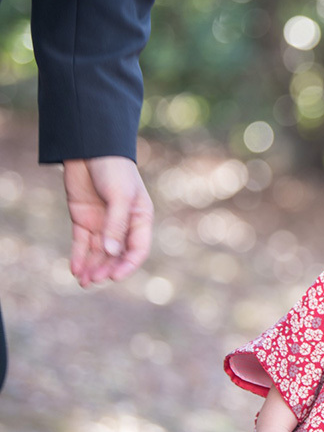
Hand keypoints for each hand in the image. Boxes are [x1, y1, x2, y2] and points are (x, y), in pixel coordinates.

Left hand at [63, 156, 153, 287]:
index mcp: (140, 219)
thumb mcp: (119, 197)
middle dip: (106, 268)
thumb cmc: (114, 171)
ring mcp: (102, 223)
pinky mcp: (84, 220)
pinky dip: (79, 256)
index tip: (114, 276)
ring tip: (83, 281)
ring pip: (98, 252)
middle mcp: (123, 225)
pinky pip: (82, 243)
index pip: (137, 249)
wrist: (91, 150)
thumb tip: (110, 252)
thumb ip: (115, 225)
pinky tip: (75, 269)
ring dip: (92, 267)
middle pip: (116, 254)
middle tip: (94, 280)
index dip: (127, 264)